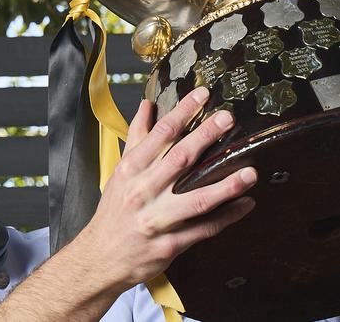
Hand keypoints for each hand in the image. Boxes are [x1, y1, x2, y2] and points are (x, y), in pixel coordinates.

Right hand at [79, 86, 256, 289]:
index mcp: (131, 171)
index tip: (202, 95)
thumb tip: (147, 106)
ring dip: (226, 185)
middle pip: (179, 159)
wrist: (101, 256)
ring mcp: (157, 219)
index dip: (182, 113)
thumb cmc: (114, 212)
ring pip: (197, 199)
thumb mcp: (120, 172)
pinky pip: (204, 228)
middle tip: (228, 119)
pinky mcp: (171, 243)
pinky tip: (246, 204)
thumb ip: (137, 139)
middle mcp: (143, 192)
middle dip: (205, 136)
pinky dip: (227, 217)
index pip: (159, 135)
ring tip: (250, 172)